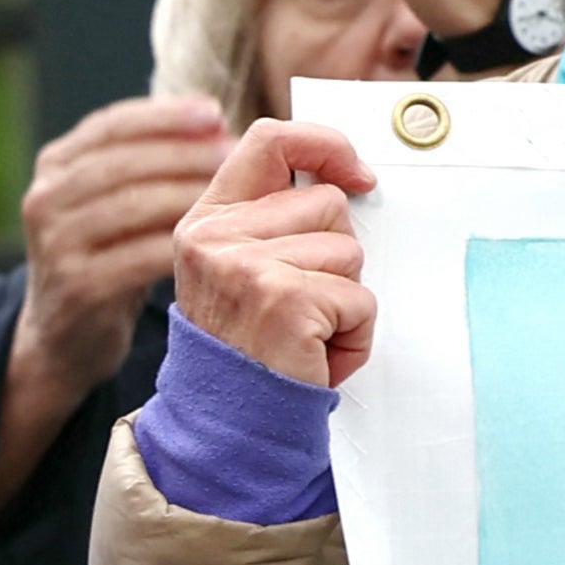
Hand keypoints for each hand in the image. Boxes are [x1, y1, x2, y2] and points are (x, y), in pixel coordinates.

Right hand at [0, 97, 229, 505]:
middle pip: (124, 163)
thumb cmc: (110, 254)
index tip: (214, 112)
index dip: (164, 116)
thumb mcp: (114, 200)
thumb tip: (214, 121)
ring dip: (190, 194)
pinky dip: (183, 244)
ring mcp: (54, 245)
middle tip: (236, 153)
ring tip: (233, 193)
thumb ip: (148, 161)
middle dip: (185, 154)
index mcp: (54, 167)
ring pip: (134, 206)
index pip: (110, 126)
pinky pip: (141, 256)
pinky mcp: (76, 287)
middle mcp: (44, 201)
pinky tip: (217, 240)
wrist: (63, 334)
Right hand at [172, 119, 379, 391]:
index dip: (324, 145)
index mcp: (206, 221)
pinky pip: (359, 298)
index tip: (357, 174)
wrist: (227, 423)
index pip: (270, 141)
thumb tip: (345, 177)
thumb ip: (272, 218)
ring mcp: (245, 267)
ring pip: (348, 250)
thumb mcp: (240, 269)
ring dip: (345, 297)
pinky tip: (315, 352)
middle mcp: (215, 238)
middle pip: (327, 202)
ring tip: (306, 330)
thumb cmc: (246, 349)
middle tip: (300, 299)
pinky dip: (353, 332)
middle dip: (336, 253)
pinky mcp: (283, 298)